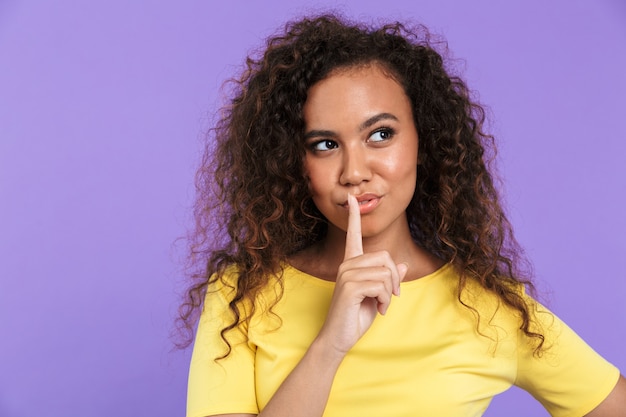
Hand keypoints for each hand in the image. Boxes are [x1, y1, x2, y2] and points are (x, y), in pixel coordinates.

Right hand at [317, 194, 408, 355]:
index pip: (353, 236)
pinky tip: (379, 309)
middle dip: (395, 278)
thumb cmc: (356, 317)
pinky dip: (386, 300)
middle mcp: (346, 265)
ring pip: (385, 273)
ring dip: (390, 294)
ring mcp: (346, 274)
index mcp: (351, 264)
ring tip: (381, 305)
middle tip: (391, 296)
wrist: (339, 338)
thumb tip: (400, 263)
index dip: (354, 217)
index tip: (352, 199)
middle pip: (384, 257)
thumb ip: (386, 278)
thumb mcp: (377, 296)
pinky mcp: (349, 286)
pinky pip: (381, 286)